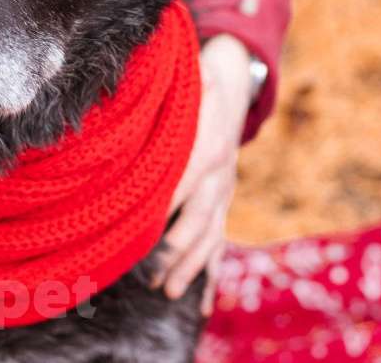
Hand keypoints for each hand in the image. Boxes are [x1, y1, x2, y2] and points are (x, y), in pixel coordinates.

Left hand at [151, 33, 252, 314]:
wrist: (237, 82)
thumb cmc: (204, 78)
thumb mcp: (194, 76)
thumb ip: (182, 83)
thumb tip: (161, 77)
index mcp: (211, 146)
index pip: (187, 178)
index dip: (167, 201)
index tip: (143, 224)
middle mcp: (222, 175)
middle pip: (200, 218)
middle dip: (176, 248)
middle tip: (153, 272)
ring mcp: (225, 192)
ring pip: (211, 237)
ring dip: (190, 267)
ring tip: (167, 291)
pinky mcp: (224, 202)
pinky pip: (219, 242)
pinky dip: (210, 274)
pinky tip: (199, 305)